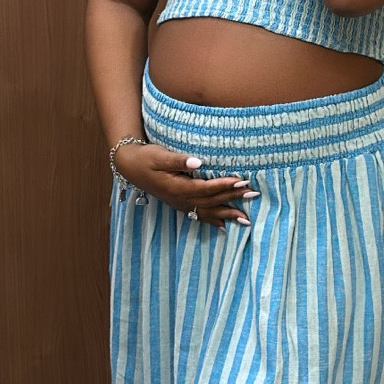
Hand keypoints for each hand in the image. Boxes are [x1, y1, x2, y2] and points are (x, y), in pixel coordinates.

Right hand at [115, 142, 256, 230]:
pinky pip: (199, 216)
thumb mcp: (160, 155)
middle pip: (211, 201)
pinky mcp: (180, 204)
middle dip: (233, 198)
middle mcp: (181, 199)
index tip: (242, 181)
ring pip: (208, 212)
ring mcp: (180, 204)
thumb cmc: (146, 158)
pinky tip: (225, 227)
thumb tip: (198, 162)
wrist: (131, 167)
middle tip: (253, 194)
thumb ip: (179, 160)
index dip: (225, 185)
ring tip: (246, 218)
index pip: (206, 188)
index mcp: (178, 187)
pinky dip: (213, 221)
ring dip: (228, 214)